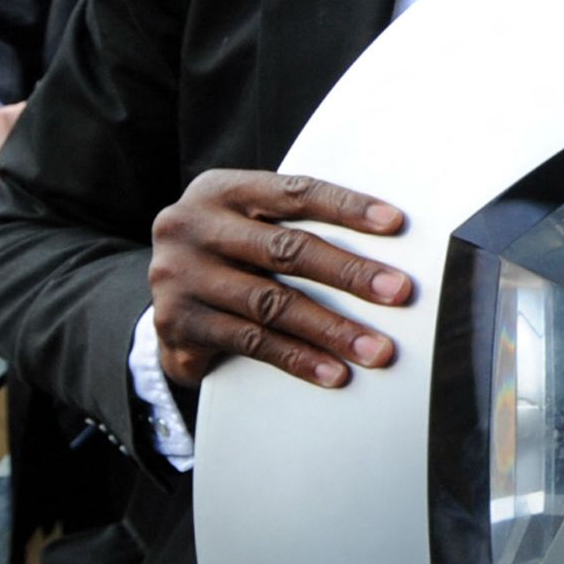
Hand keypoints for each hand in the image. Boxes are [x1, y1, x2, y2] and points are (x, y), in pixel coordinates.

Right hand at [147, 171, 411, 390]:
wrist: (166, 301)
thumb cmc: (229, 255)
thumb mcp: (248, 223)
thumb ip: (294, 224)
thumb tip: (383, 247)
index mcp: (219, 190)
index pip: (292, 193)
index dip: (345, 207)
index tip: (394, 224)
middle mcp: (192, 227)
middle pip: (285, 250)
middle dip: (349, 273)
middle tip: (398, 292)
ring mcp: (180, 277)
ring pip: (271, 304)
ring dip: (331, 329)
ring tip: (375, 348)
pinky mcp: (177, 324)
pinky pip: (251, 343)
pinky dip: (298, 359)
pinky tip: (333, 372)